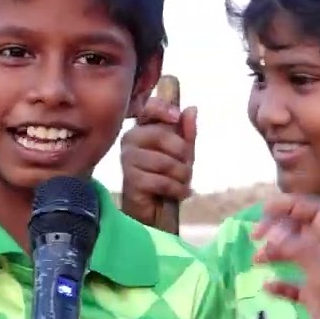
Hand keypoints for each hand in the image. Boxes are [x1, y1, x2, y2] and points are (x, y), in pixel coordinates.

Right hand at [119, 97, 195, 225]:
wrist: (154, 210)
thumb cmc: (166, 177)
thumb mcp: (183, 153)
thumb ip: (187, 131)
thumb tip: (192, 109)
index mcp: (142, 128)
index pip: (148, 108)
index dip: (162, 109)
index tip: (176, 117)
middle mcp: (130, 139)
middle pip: (162, 135)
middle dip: (183, 154)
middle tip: (187, 168)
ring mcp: (127, 160)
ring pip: (165, 161)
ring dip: (182, 175)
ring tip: (182, 183)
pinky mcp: (131, 180)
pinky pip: (162, 180)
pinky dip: (177, 189)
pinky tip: (178, 193)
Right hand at [252, 194, 319, 318]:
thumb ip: (299, 249)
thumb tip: (273, 230)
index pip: (314, 210)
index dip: (290, 205)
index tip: (264, 210)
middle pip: (302, 228)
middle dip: (278, 227)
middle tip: (255, 237)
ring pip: (295, 254)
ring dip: (275, 252)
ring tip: (257, 260)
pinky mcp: (318, 298)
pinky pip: (294, 284)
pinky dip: (280, 282)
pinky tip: (268, 287)